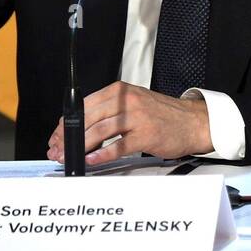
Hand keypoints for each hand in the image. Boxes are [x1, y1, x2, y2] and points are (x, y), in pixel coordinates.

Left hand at [46, 82, 211, 166]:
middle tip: (57, 150)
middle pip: (88, 117)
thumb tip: (80, 129)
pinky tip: (92, 160)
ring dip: (80, 146)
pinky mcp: (146, 134)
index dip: (65, 123)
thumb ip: (109, 111)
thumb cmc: (164, 115)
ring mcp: (138, 116)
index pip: (84, 105)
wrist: (193, 122)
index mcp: (121, 91)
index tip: (56, 137)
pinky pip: (118, 146)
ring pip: (100, 131)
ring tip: (70, 157)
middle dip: (68, 137)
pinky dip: (102, 154)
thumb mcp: (134, 103)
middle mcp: (128, 100)